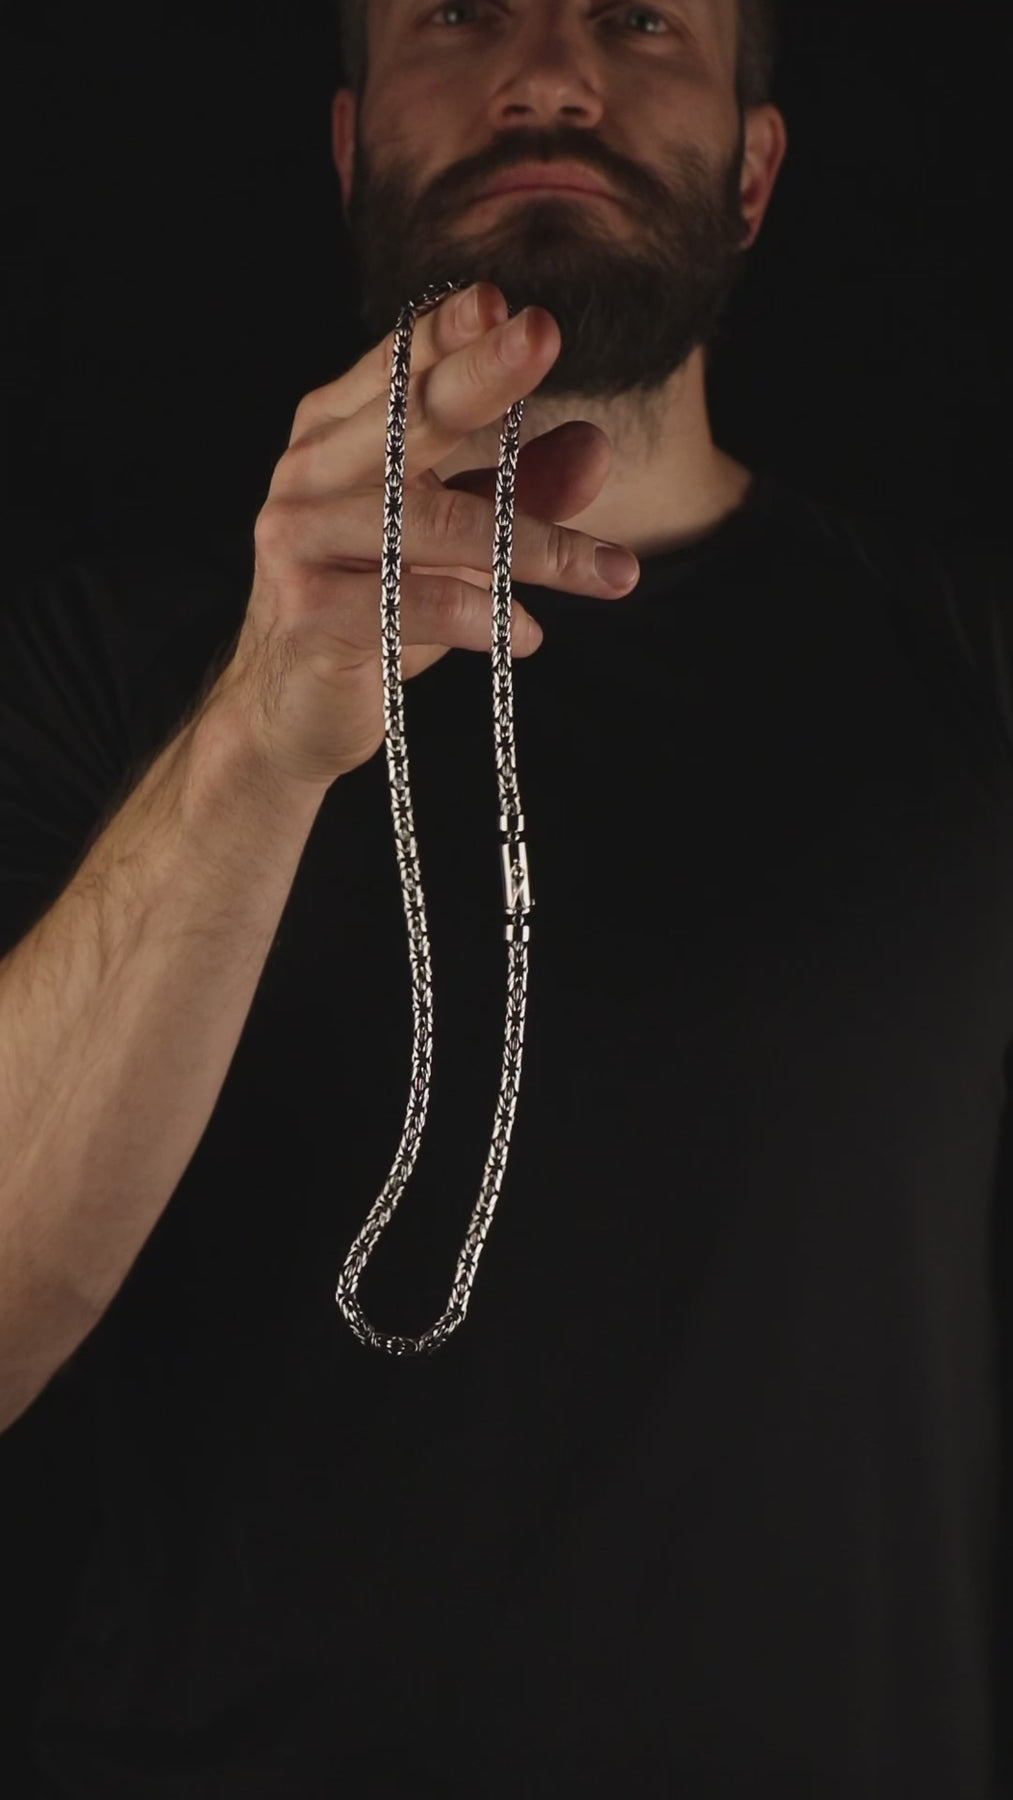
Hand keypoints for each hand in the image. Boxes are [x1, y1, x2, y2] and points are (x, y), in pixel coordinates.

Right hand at [212, 283, 638, 790]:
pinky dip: (478, 615)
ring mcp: (298, 537)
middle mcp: (307, 471)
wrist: (293, 708)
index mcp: (336, 434)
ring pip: (427, 521)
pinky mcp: (307, 608)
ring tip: (613, 572)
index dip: (449, 330)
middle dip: (479, 374)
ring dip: (529, 544)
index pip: (397, 367)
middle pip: (405, 417)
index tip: (510, 302)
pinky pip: (409, 601)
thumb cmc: (376, 606)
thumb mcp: (456, 543)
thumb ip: (516, 490)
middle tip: (544, 334)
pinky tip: (530, 634)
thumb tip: (596, 445)